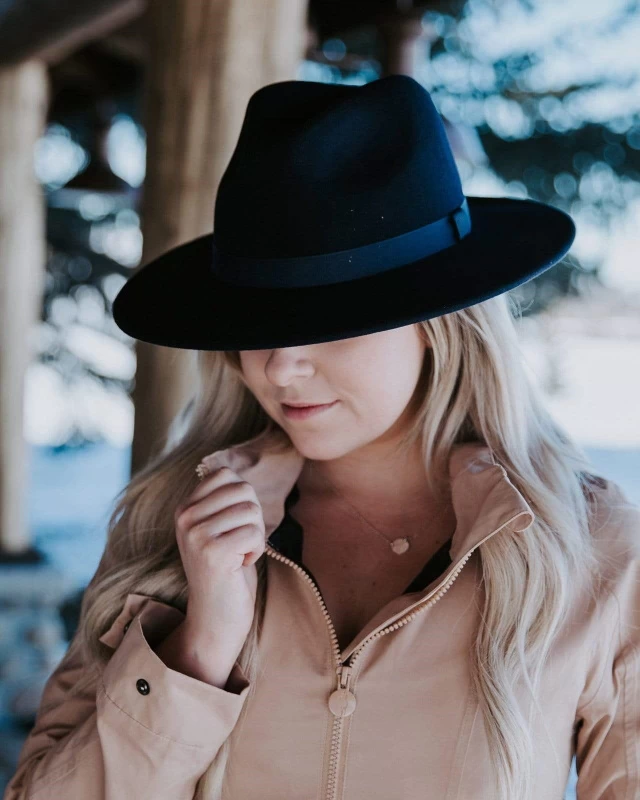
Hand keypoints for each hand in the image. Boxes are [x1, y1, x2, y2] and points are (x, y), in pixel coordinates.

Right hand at [174, 465, 265, 654]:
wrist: (216, 616)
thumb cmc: (227, 569)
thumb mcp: (218, 527)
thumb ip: (223, 499)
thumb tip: (235, 472)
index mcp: (185, 507)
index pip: (226, 474)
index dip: (242, 499)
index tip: (233, 526)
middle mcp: (185, 517)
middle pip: (244, 490)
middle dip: (253, 517)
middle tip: (240, 543)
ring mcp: (195, 534)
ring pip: (252, 511)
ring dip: (255, 535)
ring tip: (239, 555)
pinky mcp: (212, 551)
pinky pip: (255, 532)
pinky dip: (257, 550)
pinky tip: (240, 565)